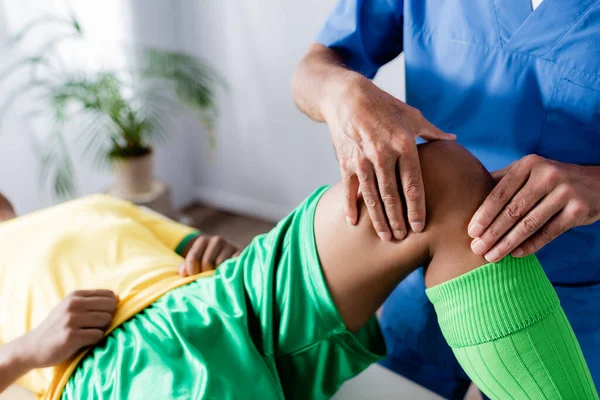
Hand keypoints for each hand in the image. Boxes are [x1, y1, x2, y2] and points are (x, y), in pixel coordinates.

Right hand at [18, 289, 117, 367]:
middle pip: (110, 307)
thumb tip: (118, 298)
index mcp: (75, 295)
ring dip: (100, 330)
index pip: (109, 295)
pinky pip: (98, 336)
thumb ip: (91, 301)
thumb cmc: (57, 327)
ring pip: (106, 320)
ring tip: (86, 334)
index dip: (110, 307)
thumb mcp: (70, 307)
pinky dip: (94, 340)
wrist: (33, 347)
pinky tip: (82, 342)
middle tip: (93, 327)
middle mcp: (73, 304)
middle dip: (107, 318)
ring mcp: (71, 319)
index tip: (99, 315)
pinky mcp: (70, 336)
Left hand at [179, 234, 240, 275]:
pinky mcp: (241, 253)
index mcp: (202, 240)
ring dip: (216, 274)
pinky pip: (232, 265)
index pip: (193, 258)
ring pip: (220, 264)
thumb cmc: (206, 262)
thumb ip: (186, 267)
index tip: (193, 277)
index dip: (192, 271)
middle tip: (205, 279)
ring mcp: (230, 246)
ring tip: (215, 278)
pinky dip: (228, 272)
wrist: (227, 256)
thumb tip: (183, 273)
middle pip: (207, 262)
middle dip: (204, 273)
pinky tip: (225, 276)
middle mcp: (217, 240)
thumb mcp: (194, 262)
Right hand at [323, 74, 454, 239]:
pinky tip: (353, 223)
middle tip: (403, 239)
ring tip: (386, 237)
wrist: (347, 97)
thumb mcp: (411, 115)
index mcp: (404, 145)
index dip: (417, 209)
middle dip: (398, 220)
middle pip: (392, 196)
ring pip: (372, 197)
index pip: (413, 185)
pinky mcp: (345, 162)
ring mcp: (362, 160)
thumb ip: (432, 131)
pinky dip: (349, 207)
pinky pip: (348, 189)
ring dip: (378, 219)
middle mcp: (383, 155)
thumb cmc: (384, 106)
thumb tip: (453, 139)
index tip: (420, 227)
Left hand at [468, 155, 599, 261]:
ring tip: (491, 256)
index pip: (500, 193)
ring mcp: (565, 192)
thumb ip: (501, 179)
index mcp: (528, 164)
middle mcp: (547, 174)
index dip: (484, 214)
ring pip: (529, 223)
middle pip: (513, 210)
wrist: (596, 183)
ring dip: (507, 243)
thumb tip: (465, 190)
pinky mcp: (579, 210)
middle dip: (492, 232)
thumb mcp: (527, 171)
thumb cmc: (549, 179)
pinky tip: (515, 254)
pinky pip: (549, 233)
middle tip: (476, 249)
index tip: (470, 231)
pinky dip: (530, 245)